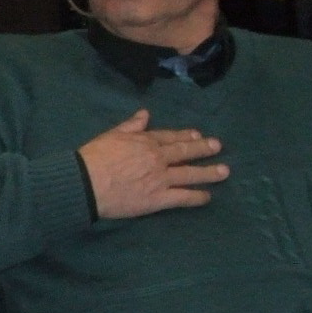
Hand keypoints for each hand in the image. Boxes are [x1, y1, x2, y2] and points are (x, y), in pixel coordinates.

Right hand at [77, 109, 229, 219]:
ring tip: (224, 172)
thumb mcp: (111, 135)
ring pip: (190, 174)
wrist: (87, 182)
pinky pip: (183, 197)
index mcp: (145, 141)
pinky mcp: (158, 198)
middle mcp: (158, 158)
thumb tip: (145, 114)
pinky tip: (208, 197)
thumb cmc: (94, 157)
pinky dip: (197, 197)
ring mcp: (161, 178)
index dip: (185, 136)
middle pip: (185, 152)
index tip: (197, 135)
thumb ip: (130, 125)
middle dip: (204, 149)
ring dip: (208, 172)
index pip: (170, 137)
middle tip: (218, 146)